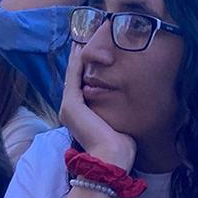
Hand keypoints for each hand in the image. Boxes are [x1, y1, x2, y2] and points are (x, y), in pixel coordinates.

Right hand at [59, 43, 135, 169]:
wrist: (113, 159)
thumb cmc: (121, 147)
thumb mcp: (118, 123)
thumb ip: (117, 112)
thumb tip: (129, 105)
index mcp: (79, 116)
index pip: (81, 86)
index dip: (85, 69)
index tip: (89, 53)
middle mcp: (70, 110)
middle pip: (74, 78)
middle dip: (78, 58)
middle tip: (81, 39)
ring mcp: (68, 107)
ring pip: (72, 75)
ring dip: (76, 56)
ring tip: (80, 38)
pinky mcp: (71, 105)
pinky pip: (73, 77)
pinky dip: (76, 62)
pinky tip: (79, 48)